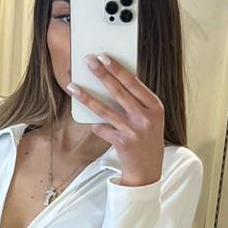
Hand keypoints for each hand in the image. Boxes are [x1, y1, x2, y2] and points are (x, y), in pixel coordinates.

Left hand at [70, 56, 164, 187]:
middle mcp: (146, 117)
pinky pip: (102, 128)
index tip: (104, 57)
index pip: (134, 83)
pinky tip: (93, 124)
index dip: (117, 69)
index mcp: (155, 106)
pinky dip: (96, 126)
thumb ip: (137, 101)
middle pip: (119, 91)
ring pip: (105, 109)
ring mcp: (134, 130)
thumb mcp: (150, 117)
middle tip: (88, 61)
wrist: (148, 170)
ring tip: (73, 87)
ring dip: (86, 97)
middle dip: (101, 74)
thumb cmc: (146, 139)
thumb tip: (112, 80)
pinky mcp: (123, 142)